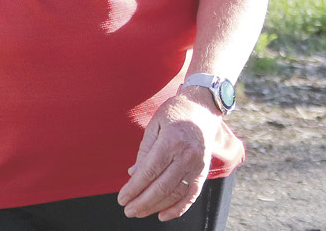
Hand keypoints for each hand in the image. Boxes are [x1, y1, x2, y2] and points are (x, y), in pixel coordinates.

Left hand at [118, 92, 220, 220]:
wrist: (203, 108)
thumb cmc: (174, 114)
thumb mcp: (154, 126)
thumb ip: (144, 152)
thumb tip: (133, 175)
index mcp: (171, 141)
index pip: (149, 172)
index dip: (134, 188)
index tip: (122, 199)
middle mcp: (187, 154)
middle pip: (162, 187)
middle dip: (142, 202)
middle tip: (128, 210)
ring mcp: (197, 164)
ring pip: (175, 193)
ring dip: (156, 207)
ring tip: (140, 212)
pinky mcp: (203, 171)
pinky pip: (192, 195)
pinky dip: (179, 209)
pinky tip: (163, 216)